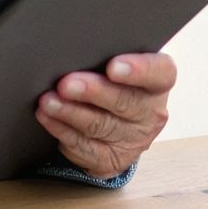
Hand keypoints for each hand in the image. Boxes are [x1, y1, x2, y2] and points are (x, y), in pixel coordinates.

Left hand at [34, 53, 174, 179]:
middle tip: (66, 84)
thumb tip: (76, 48)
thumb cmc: (115, 85)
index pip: (160, 73)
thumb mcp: (120, 68)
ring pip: (100, 125)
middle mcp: (151, 113)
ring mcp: (133, 140)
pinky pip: (85, 146)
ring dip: (70, 112)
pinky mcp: (111, 160)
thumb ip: (106, 56)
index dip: (139, 70)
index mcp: (158, 83)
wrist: (117, 128)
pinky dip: (62, 130)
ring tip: (48, 100)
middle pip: (125, 102)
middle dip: (93, 92)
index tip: (113, 67)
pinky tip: (47, 117)